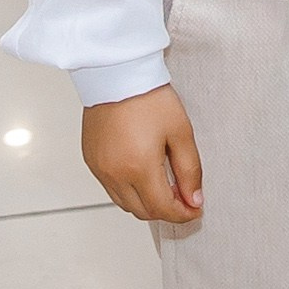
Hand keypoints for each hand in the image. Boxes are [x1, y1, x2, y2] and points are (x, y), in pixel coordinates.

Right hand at [82, 86, 202, 221]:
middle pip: (143, 212)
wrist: (117, 74)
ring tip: (164, 185)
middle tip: (183, 197)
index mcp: (138, 168)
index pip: (162, 209)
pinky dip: (128, 190)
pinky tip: (142, 173)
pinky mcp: (91, 161)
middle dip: (165, 211)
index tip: (196, 209)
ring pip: (125, 204)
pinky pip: (111, 189)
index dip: (183, 214)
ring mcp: (100, 169)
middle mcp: (115, 174)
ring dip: (146, 203)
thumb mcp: (180, 132)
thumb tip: (194, 200)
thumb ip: (190, 170)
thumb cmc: (149, 97)